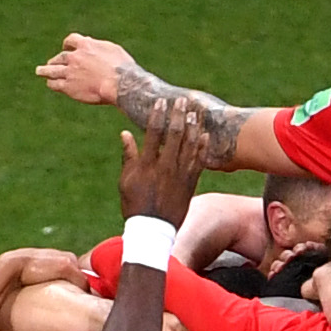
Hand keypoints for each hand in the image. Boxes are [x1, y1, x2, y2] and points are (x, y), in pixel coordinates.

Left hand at [38, 32, 133, 106]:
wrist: (119, 83)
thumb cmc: (122, 67)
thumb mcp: (112, 49)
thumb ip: (99, 46)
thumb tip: (92, 43)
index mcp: (85, 45)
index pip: (71, 40)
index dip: (67, 43)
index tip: (66, 46)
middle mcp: (74, 57)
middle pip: (60, 57)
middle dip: (55, 59)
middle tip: (51, 62)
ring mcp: (69, 72)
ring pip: (52, 70)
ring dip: (45, 70)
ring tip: (40, 71)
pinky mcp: (68, 87)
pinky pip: (55, 84)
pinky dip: (51, 83)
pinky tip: (49, 84)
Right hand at [116, 100, 213, 229]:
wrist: (153, 231)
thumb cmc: (135, 205)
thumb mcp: (126, 181)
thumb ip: (128, 156)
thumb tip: (125, 133)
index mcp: (147, 164)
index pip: (153, 132)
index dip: (158, 114)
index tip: (161, 101)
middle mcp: (165, 167)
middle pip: (174, 134)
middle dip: (179, 114)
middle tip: (183, 100)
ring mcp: (180, 175)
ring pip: (189, 145)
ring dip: (192, 126)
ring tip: (195, 112)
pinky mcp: (190, 183)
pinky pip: (199, 161)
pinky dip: (202, 147)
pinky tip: (204, 134)